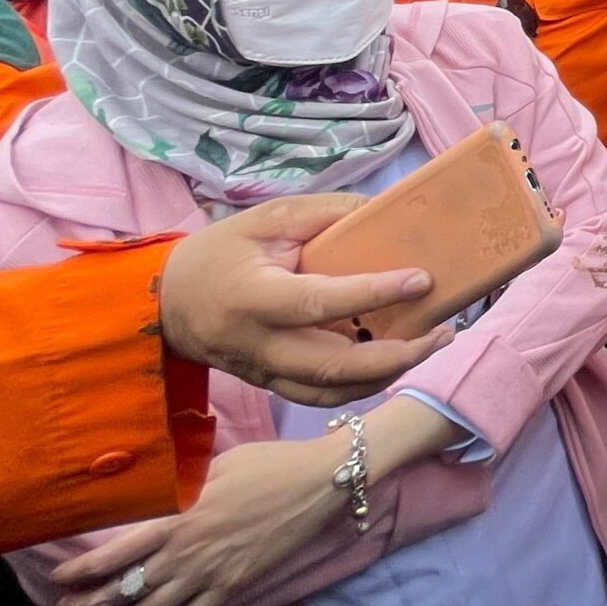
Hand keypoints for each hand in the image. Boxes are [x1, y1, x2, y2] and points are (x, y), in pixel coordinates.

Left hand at [49, 434, 348, 605]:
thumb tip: (151, 496)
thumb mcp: (214, 466)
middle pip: (122, 595)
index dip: (79, 574)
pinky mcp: (231, 589)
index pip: (113, 556)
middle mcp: (187, 554)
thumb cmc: (268, 463)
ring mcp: (210, 576)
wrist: (320, 481)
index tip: (59, 580)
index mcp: (178, 519)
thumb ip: (179, 489)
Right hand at [159, 194, 448, 405]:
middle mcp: (258, 344)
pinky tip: (395, 361)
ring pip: (330, 389)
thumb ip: (327, 213)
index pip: (320, 302)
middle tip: (442, 331)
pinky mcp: (267, 383)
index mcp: (253, 298)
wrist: (163, 301)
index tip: (421, 279)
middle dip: (396, 355)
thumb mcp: (269, 218)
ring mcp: (262, 371)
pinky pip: (318, 395)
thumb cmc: (220, 252)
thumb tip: (387, 210)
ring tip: (431, 343)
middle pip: (332, 365)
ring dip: (387, 374)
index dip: (372, 293)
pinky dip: (360, 384)